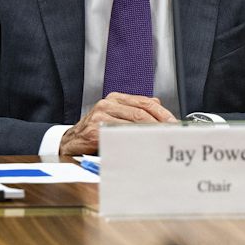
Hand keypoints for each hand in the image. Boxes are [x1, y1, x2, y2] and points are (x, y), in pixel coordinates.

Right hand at [59, 93, 177, 156]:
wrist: (70, 142)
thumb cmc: (94, 131)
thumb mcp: (115, 115)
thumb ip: (135, 109)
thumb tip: (157, 104)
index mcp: (115, 99)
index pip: (145, 102)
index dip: (163, 113)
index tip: (174, 123)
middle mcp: (107, 104)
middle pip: (141, 112)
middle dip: (160, 124)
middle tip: (171, 134)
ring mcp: (99, 117)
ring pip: (132, 123)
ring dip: (149, 133)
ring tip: (161, 140)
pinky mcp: (93, 131)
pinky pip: (119, 136)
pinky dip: (133, 141)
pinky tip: (143, 146)